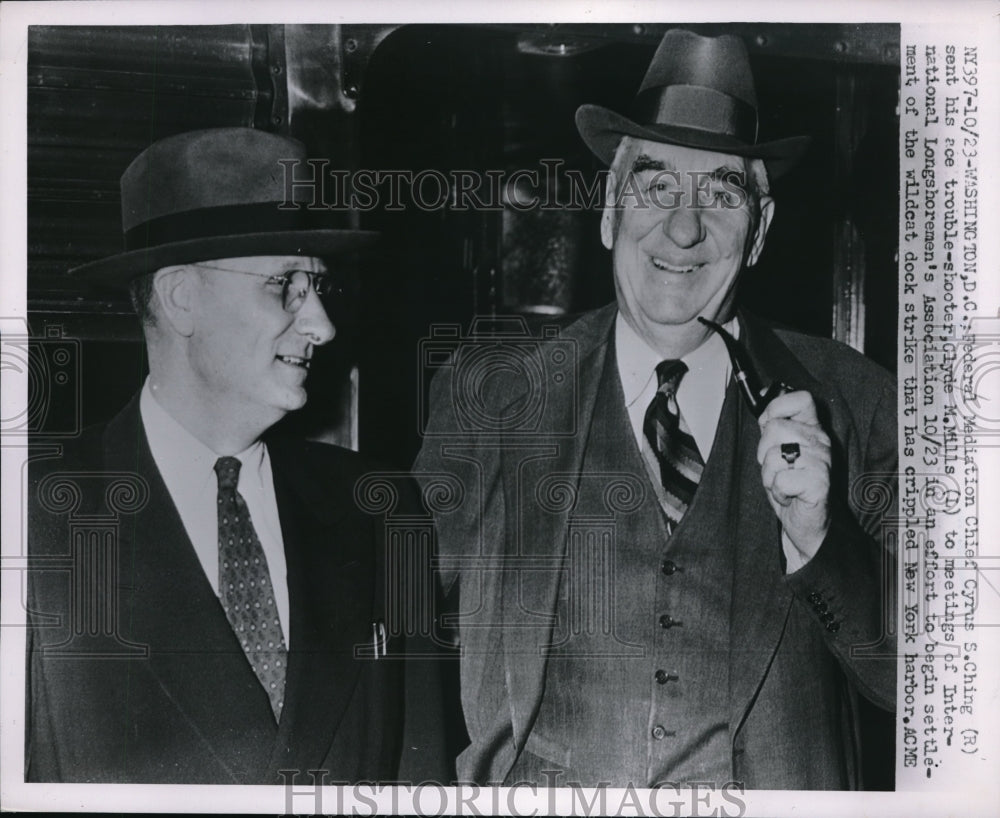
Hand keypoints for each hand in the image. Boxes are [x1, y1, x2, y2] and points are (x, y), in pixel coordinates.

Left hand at [756, 390, 830, 561]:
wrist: (807, 524)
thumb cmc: (791, 488)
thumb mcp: (778, 453)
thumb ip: (774, 430)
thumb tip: (764, 411)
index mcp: (812, 429)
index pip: (800, 399)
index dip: (777, 409)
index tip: (770, 427)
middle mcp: (820, 441)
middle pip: (773, 428)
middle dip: (764, 453)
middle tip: (779, 469)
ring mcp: (822, 461)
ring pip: (772, 455)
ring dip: (769, 475)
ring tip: (784, 483)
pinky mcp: (819, 483)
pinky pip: (780, 479)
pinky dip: (778, 492)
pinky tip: (790, 495)